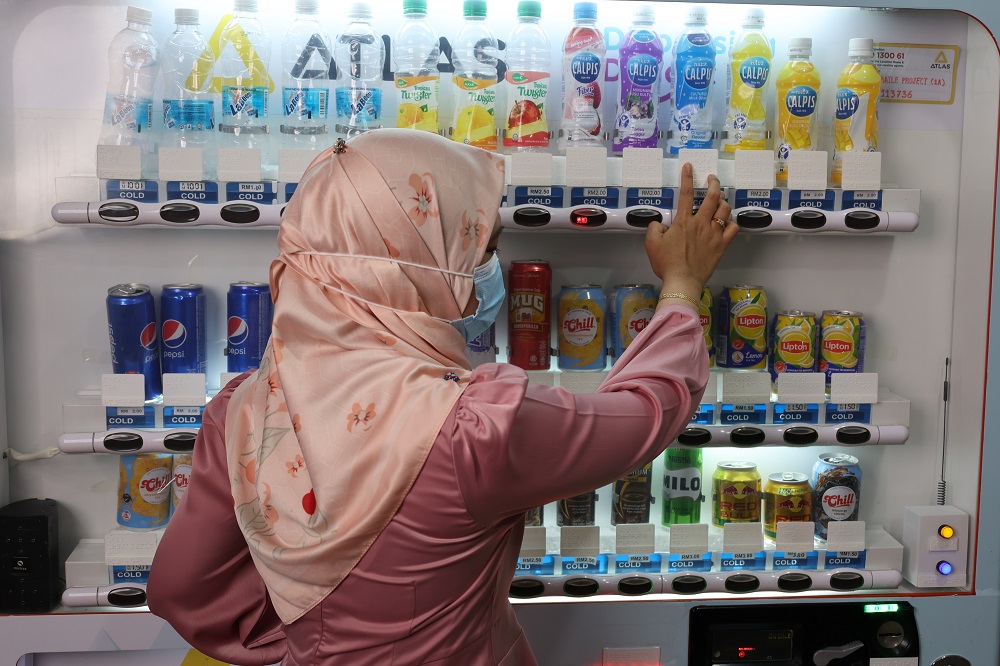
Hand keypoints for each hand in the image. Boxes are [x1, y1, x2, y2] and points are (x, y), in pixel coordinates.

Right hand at [645, 163, 737, 297]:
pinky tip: (727, 221)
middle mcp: (701, 224)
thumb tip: (660, 223)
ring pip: (725, 209)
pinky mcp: (722, 245)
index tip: (689, 166)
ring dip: (723, 201)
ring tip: (720, 200)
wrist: (683, 282)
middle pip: (713, 196)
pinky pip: (733, 228)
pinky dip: (731, 221)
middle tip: (713, 178)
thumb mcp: (651, 244)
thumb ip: (655, 228)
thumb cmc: (666, 264)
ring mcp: (714, 234)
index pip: (686, 194)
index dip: (687, 177)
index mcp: (684, 221)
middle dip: (714, 183)